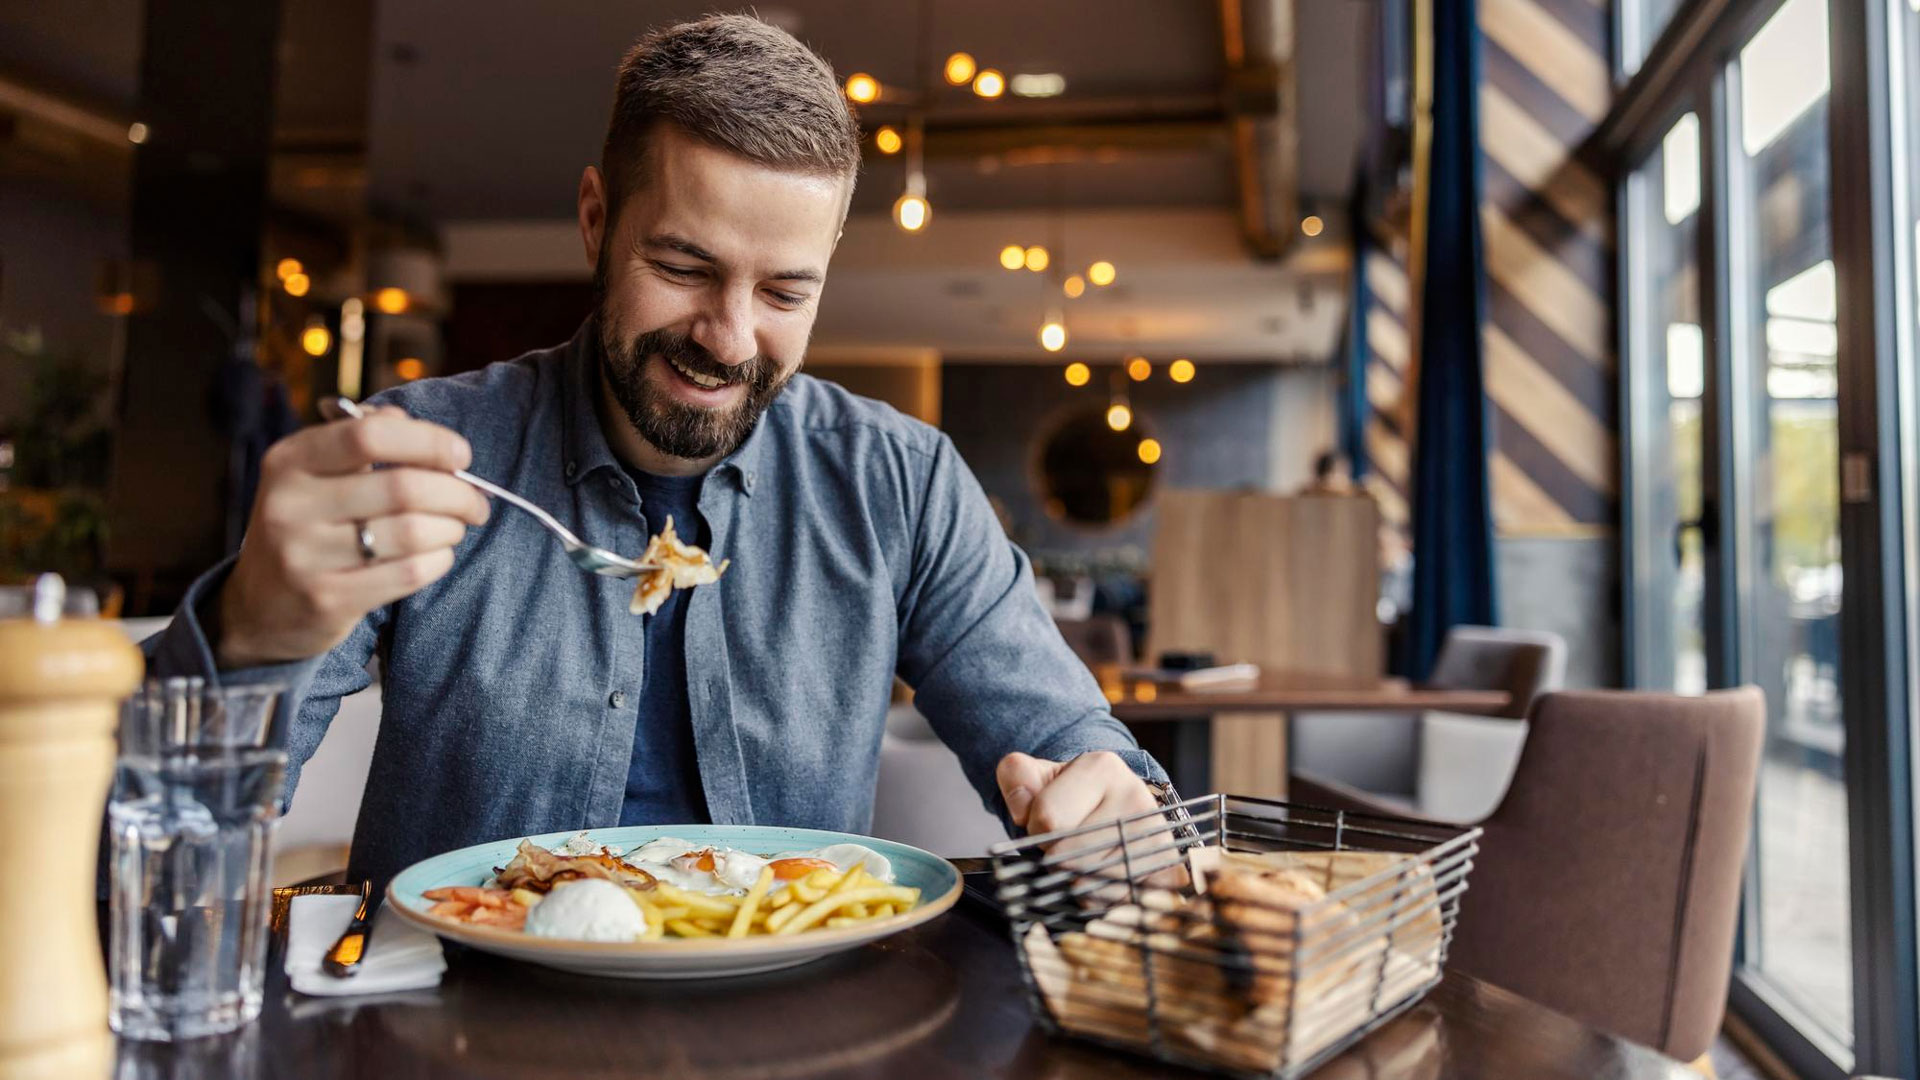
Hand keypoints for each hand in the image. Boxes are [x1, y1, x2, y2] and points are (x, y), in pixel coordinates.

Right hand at [215, 406, 489, 666]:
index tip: (461, 455)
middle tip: (476, 502)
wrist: (260, 607)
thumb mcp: (313, 474)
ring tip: (454, 528)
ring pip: (412, 532)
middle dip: (457, 493)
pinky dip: (439, 561)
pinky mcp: (327, 599)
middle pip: (403, 487)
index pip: (370, 435)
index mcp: (290, 461)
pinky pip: (409, 574)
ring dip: (450, 528)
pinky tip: (437, 555)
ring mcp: (304, 556)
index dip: (428, 441)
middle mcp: (290, 505)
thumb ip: (359, 439)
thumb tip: (408, 419)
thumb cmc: (306, 526)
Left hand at [996, 750, 1187, 894]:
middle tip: (1062, 844)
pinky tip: (1097, 878)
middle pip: (1070, 854)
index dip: (1035, 829)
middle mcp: (1135, 795)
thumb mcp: (1034, 775)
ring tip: (1079, 860)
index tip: (1045, 823)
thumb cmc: (1067, 794)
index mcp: (1102, 767)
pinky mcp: (1166, 866)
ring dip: (1073, 880)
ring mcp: (1156, 833)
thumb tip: (1021, 809)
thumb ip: (1016, 778)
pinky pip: (1117, 898)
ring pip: (1092, 881)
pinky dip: (1099, 897)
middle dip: (1054, 857)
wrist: (1111, 806)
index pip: (1049, 819)